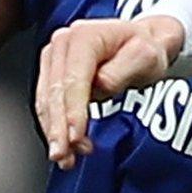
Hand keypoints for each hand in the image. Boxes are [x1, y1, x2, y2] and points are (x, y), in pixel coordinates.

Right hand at [35, 14, 184, 167]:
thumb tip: (100, 86)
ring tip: (66, 156)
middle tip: (64, 155)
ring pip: (46, 101)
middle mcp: (63, 43)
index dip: (72, 110)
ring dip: (54, 131)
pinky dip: (54, 126)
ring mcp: (55, 57)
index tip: (74, 136)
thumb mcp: (145, 57)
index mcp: (84, 36)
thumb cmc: (145, 48)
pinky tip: (65, 144)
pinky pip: (48, 103)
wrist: (143, 42)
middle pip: (55, 92)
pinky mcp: (52, 71)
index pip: (73, 79)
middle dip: (58, 128)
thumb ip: (121, 72)